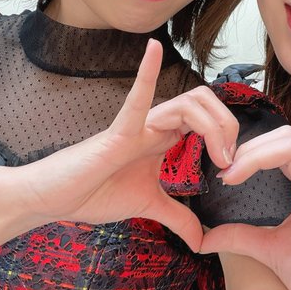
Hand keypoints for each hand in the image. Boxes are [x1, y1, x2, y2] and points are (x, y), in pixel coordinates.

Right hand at [0, 40, 238, 250]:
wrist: (59, 199)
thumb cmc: (97, 192)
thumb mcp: (150, 206)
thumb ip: (178, 218)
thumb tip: (201, 240)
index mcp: (165, 137)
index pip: (206, 117)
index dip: (227, 134)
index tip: (231, 166)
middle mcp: (156, 124)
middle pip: (203, 103)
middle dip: (227, 125)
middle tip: (229, 159)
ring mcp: (139, 125)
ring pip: (186, 104)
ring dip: (213, 125)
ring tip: (219, 155)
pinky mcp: (119, 133)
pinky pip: (135, 100)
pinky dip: (145, 73)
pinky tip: (151, 49)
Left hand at [201, 99, 290, 289]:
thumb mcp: (272, 251)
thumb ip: (241, 238)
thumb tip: (205, 237)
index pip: (276, 150)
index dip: (248, 155)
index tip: (224, 176)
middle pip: (281, 140)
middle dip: (247, 151)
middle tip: (224, 176)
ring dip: (257, 153)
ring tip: (233, 174)